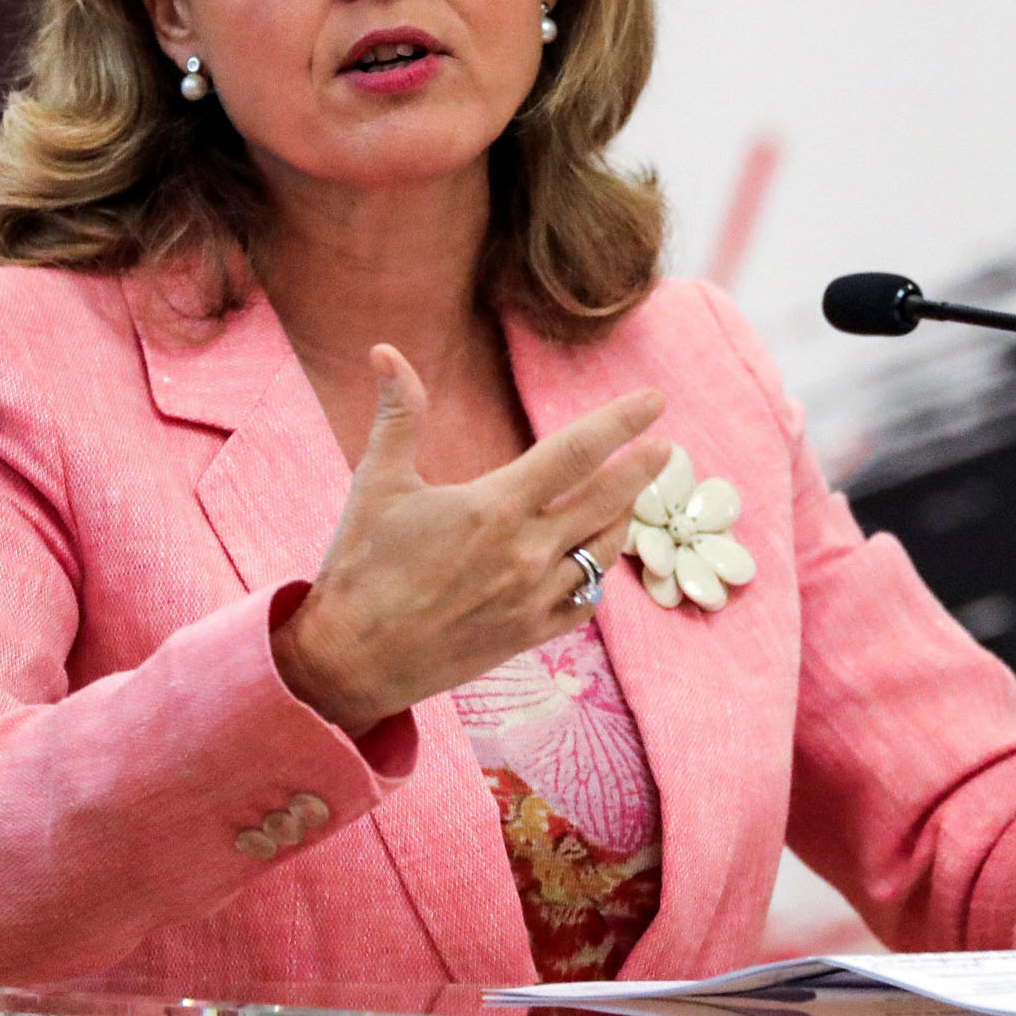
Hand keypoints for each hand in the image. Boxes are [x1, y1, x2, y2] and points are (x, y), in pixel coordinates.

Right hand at [270, 345, 670, 737]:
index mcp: (496, 507)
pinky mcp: (528, 637)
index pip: (578, 452)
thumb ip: (398, 414)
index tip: (654, 401)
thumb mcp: (376, 483)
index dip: (621, 422)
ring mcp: (533, 599)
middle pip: (608, 500)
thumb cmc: (359, 569)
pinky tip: (594, 561)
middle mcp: (526, 553)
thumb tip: (384, 351)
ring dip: (623, 520)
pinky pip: (584, 602)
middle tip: (666, 447)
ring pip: (603, 552)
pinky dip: (596, 576)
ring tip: (632, 498)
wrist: (349, 663)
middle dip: (642, 469)